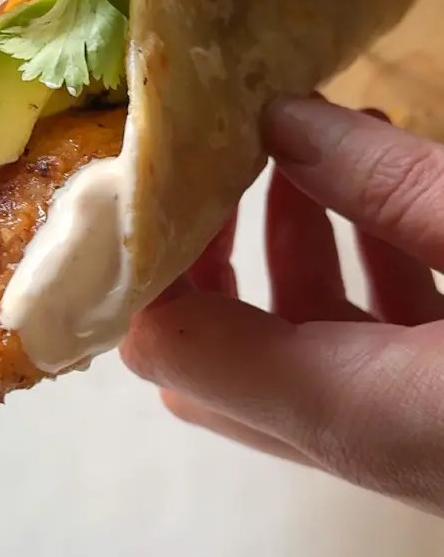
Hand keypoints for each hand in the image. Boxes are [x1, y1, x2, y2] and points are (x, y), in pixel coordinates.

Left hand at [122, 98, 443, 515]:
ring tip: (315, 150)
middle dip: (205, 246)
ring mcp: (398, 433)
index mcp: (354, 411)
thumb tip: (281, 117)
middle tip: (224, 162)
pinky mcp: (434, 412)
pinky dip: (355, 272)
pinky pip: (362, 347)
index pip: (171, 344)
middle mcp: (359, 439)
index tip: (154, 164)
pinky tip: (384, 207)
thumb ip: (389, 186)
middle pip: (214, 353)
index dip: (141, 253)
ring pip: (292, 345)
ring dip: (287, 247)